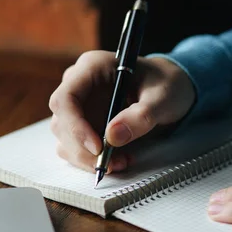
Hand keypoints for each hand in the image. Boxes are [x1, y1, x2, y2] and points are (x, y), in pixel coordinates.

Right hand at [49, 50, 194, 172]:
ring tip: (122, 161)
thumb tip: (112, 136)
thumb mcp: (163, 97)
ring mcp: (79, 107)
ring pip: (65, 140)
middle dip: (84, 150)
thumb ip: (141, 115)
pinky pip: (76, 148)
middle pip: (62, 123)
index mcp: (92, 67)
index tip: (97, 147)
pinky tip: (119, 159)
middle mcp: (79, 86)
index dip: (75, 126)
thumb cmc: (166, 84)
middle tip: (113, 163)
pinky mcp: (83, 125)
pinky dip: (93, 160)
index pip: (65, 98)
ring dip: (88, 158)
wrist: (169, 90)